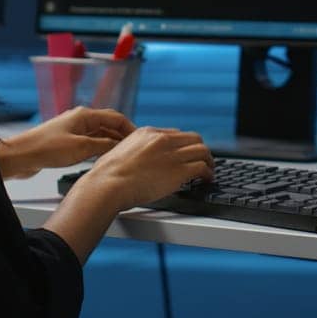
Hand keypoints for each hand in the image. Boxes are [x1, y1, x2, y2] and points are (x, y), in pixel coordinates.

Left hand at [0, 107, 134, 179]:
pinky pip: (89, 143)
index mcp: (85, 115)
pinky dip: (99, 149)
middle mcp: (80, 120)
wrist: (23, 156)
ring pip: (99, 135)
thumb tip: (120, 146)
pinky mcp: (67, 142)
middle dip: (122, 136)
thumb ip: (103, 146)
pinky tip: (103, 159)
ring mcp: (74, 130)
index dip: (130, 128)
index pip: (116, 117)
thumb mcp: (81, 148)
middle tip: (135, 150)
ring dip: (111, 143)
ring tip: (122, 156)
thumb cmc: (47, 148)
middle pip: (108, 125)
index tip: (140, 140)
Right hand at [77, 126, 213, 209]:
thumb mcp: (119, 151)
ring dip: (209, 160)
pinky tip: (207, 179)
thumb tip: (135, 162)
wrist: (108, 184)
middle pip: (193, 138)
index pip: (175, 134)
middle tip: (202, 160)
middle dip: (199, 149)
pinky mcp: (178, 171)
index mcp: (147, 133)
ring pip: (202, 150)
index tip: (185, 154)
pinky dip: (208, 173)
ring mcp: (172, 154)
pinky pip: (202, 167)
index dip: (183, 145)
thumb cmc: (107, 175)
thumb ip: (133, 151)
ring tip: (209, 170)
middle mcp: (162, 139)